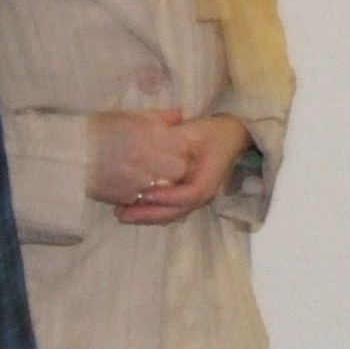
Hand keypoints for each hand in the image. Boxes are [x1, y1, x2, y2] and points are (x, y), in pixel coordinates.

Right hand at [87, 109, 188, 207]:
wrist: (69, 154)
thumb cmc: (99, 130)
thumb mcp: (127, 116)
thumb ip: (157, 117)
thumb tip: (180, 116)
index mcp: (145, 134)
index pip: (182, 146)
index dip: (180, 147)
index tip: (172, 147)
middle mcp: (143, 157)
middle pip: (179, 169)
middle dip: (176, 167)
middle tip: (165, 164)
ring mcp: (135, 180)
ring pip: (166, 186)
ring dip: (162, 181)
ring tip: (150, 174)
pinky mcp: (125, 197)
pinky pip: (146, 197)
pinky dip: (145, 193)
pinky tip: (135, 183)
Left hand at [117, 117, 249, 225]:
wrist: (228, 138)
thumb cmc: (209, 133)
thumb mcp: (192, 131)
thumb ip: (173, 135)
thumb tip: (148, 136)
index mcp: (208, 177)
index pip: (190, 194)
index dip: (168, 196)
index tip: (145, 194)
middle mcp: (204, 194)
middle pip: (177, 211)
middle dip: (149, 214)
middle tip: (122, 212)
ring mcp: (195, 199)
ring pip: (171, 215)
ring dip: (146, 217)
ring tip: (122, 214)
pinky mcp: (187, 199)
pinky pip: (169, 211)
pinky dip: (150, 213)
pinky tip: (131, 211)